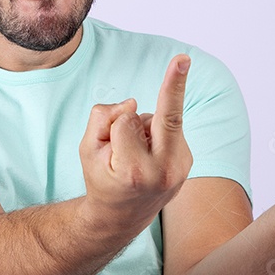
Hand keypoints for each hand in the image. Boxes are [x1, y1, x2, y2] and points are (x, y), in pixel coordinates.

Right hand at [79, 54, 194, 229]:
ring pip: (158, 120)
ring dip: (142, 128)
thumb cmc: (101, 179)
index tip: (181, 61)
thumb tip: (134, 102)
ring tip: (131, 158)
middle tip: (183, 57)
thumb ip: (103, 119)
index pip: (126, 121)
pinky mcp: (186, 160)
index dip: (112, 123)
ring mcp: (180, 167)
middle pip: (162, 116)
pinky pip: (166, 128)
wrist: (120, 217)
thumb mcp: (88, 149)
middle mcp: (164, 171)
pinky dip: (152, 133)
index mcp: (136, 171)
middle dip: (174, 85)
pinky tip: (146, 155)